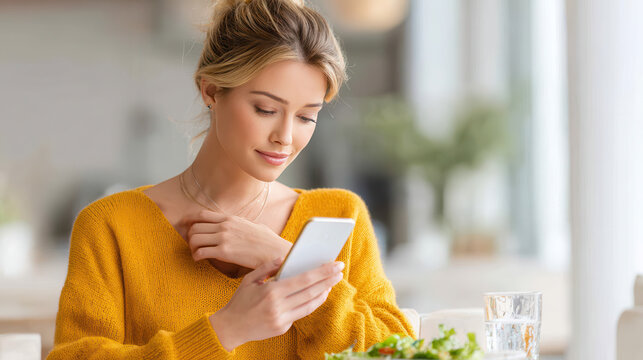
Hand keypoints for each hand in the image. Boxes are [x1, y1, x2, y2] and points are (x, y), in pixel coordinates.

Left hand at [185, 210, 291, 269]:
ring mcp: (224, 238)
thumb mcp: (253, 225)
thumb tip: (238, 225)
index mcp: (230, 218)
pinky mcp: (224, 252)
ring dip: (192, 247)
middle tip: (192, 244)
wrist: (275, 251)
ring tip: (196, 253)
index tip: (184, 224)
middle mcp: (224, 225)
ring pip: (194, 239)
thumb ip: (240, 224)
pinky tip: (200, 260)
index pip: (202, 214)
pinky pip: (200, 252)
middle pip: (195, 227)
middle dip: (190, 236)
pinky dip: (196, 256)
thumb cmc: (268, 241)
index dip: (189, 219)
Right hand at [209, 258, 344, 350]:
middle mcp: (279, 306)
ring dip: (323, 292)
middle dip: (328, 280)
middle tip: (340, 270)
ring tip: (332, 282)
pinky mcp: (283, 328)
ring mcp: (282, 319)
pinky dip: (312, 303)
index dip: (322, 272)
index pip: (304, 280)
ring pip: (310, 304)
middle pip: (311, 292)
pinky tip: (318, 295)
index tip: (334, 264)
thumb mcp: (250, 279)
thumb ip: (268, 267)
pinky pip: (301, 313)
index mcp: (272, 291)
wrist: (230, 328)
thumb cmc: (240, 301)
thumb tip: (285, 258)